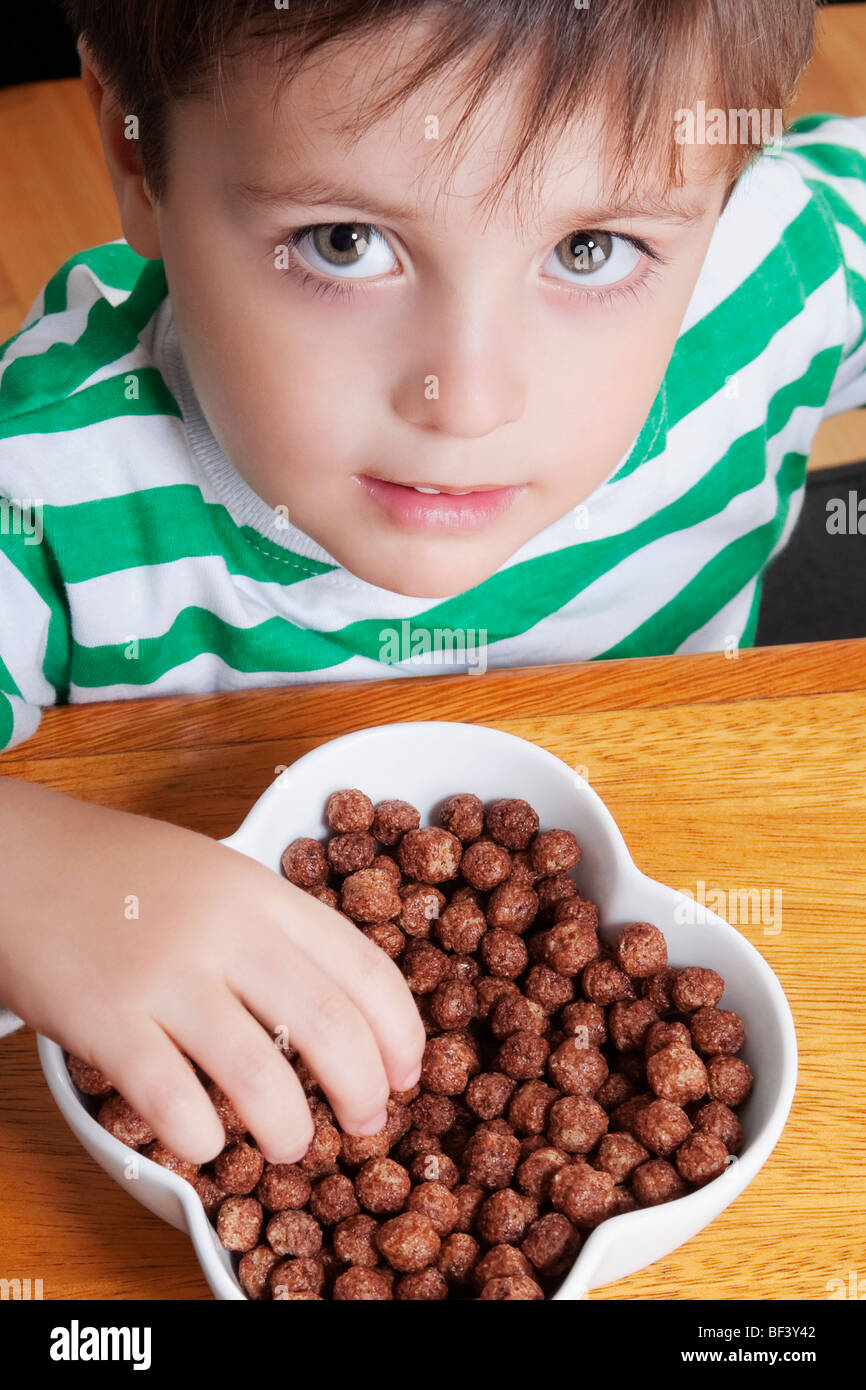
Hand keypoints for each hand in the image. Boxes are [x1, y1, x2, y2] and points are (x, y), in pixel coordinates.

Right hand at [0, 779, 424, 1163]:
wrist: (20, 858)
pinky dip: (202, 1137)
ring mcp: (166, 975)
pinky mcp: (107, 1019)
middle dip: (366, 1090)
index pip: (365, 967)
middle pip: (332, 1025)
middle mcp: (226, 931)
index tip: (408, 1072)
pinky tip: (205, 1141)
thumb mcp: (218, 876)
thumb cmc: (122, 875)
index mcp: (263, 893)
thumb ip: (276, 930)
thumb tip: (343, 1011)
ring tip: (291, 1145)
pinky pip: (174, 1101)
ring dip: (291, 1131)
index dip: (402, 1033)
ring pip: (261, 1077)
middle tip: (368, 1123)